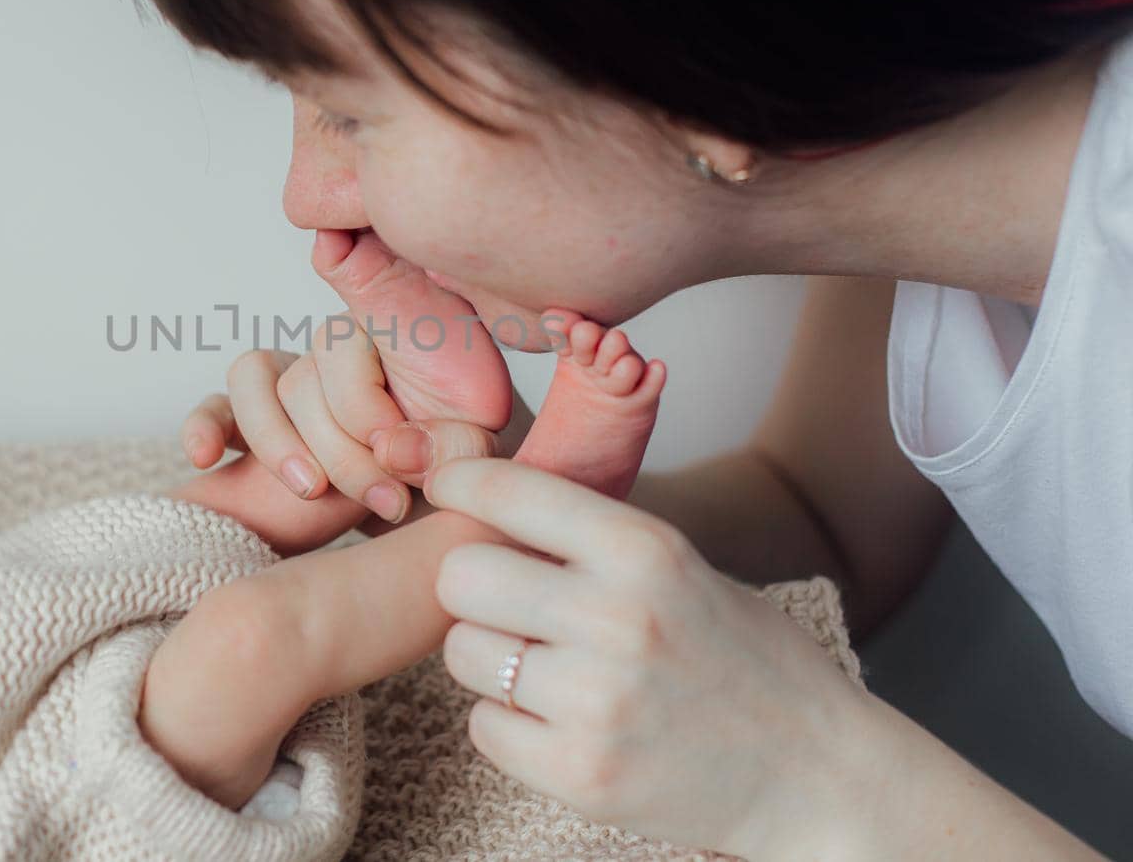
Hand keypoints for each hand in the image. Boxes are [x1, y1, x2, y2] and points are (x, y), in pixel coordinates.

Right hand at [180, 228, 547, 523]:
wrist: (423, 483)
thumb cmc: (446, 453)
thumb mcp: (474, 446)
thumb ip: (451, 443)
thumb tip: (394, 448)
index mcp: (387, 329)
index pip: (348, 350)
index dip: (370, 412)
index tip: (399, 456)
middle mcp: (329, 345)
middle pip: (305, 381)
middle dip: (343, 454)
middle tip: (385, 499)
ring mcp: (287, 377)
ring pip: (253, 380)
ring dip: (278, 442)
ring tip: (312, 488)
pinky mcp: (251, 417)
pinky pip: (213, 407)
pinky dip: (203, 426)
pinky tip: (206, 457)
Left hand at [426, 457, 876, 856]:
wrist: (814, 773)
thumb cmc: (739, 656)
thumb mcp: (680, 566)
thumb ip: (589, 537)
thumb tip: (479, 495)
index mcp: (645, 550)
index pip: (509, 492)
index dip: (459, 482)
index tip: (446, 487)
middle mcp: (618, 618)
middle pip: (459, 575)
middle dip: (471, 585)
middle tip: (506, 602)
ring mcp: (597, 703)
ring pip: (463, 652)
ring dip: (489, 657)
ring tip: (546, 666)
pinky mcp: (581, 775)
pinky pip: (482, 727)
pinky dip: (508, 723)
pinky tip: (558, 719)